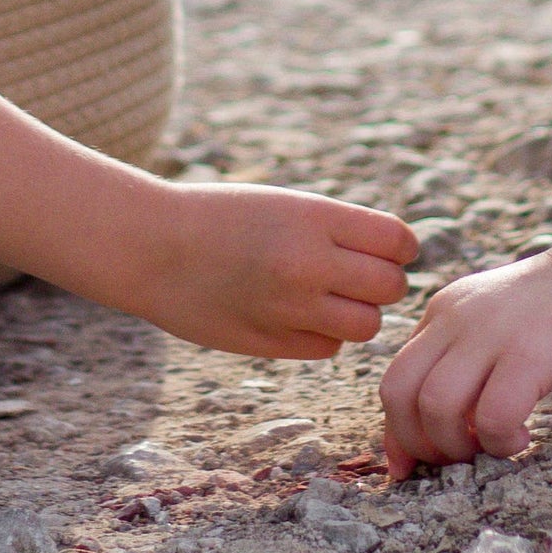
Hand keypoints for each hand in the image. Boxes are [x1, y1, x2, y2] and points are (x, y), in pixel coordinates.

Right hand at [133, 182, 417, 359]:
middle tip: (354, 276)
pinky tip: (294, 314)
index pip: (398, 241)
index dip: (398, 248)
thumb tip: (396, 261)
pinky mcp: (273, 343)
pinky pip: (328, 347)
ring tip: (327, 297)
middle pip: (390, 287)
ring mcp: (290, 307)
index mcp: (315, 217)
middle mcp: (309, 263)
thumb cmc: (223, 217)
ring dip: (356, 314)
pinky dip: (322, 335)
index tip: (382, 248)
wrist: (153, 245)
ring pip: (366, 325)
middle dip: (380, 283)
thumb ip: (339, 232)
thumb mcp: (286, 205)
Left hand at [378, 236, 551, 470]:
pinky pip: (493, 415)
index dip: (396, 432)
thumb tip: (438, 428)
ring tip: (492, 447)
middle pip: (399, 392)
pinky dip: (499, 442)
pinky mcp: (532, 352)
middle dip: (417, 443)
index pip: (394, 379)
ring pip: (436, 405)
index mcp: (442, 314)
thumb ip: (462, 361)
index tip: (411, 467)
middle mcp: (456, 319)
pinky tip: (522, 437)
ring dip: (456, 447)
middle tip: (458, 459)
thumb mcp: (492, 325)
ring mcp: (492, 334)